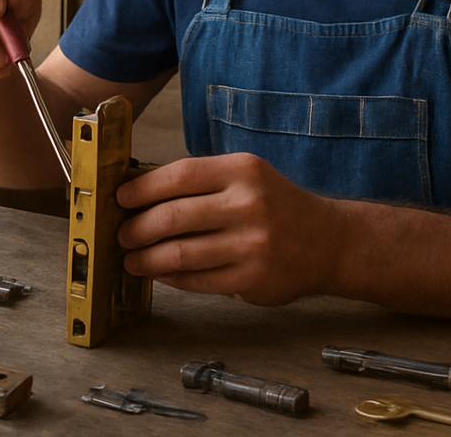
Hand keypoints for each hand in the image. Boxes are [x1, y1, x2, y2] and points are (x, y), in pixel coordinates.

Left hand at [115, 153, 341, 305]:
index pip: (179, 175)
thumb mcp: (247, 177)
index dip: (142, 189)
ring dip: (146, 258)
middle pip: (173, 216)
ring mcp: (251, 244)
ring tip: (131, 258)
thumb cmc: (277, 206)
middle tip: (121, 234)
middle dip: (137, 228)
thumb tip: (142, 194)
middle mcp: (248, 204)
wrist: (329, 241)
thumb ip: (202, 183)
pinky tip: (159, 272)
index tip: (121, 199)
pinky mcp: (252, 279)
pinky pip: (197, 280)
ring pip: (180, 253)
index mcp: (243, 171)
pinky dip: (170, 277)